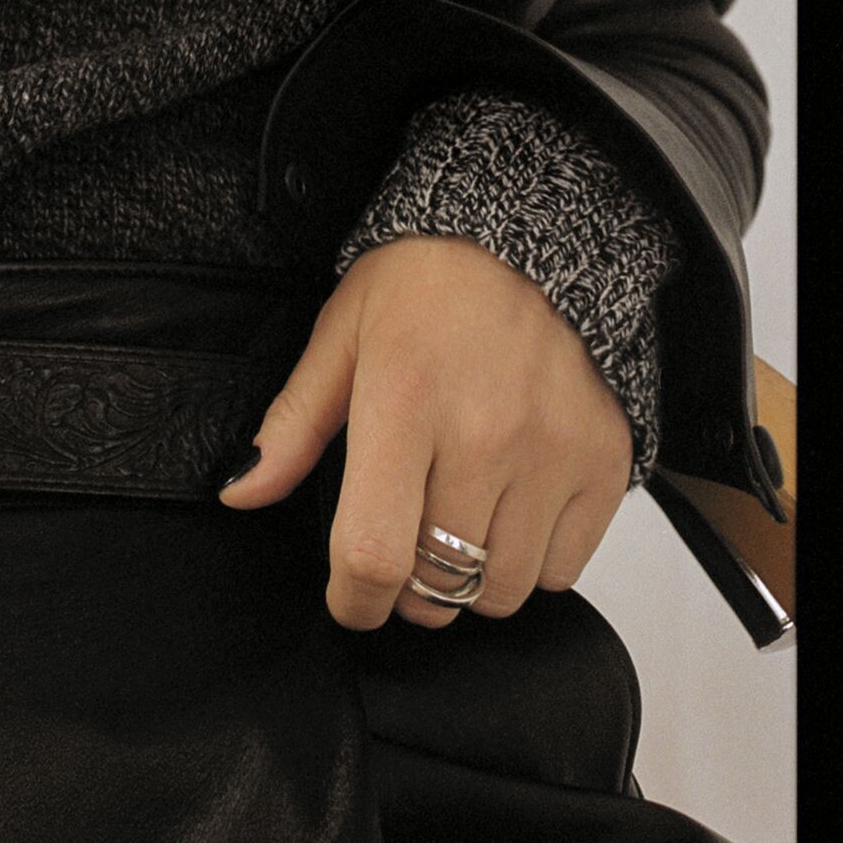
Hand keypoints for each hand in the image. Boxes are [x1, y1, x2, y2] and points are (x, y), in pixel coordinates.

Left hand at [217, 235, 634, 630]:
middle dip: (408, 592)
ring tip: (455, 522)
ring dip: (470, 580)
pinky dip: (530, 561)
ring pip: (501, 591)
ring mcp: (552, 454)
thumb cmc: (422, 284)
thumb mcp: (340, 337)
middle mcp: (484, 435)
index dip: (354, 602)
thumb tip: (239, 493)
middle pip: (439, 586)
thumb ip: (291, 426)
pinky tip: (508, 509)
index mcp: (403, 402)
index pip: (374, 552)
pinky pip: (561, 569)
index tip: (349, 602)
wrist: (530, 240)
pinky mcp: (603, 465)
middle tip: (402, 549)